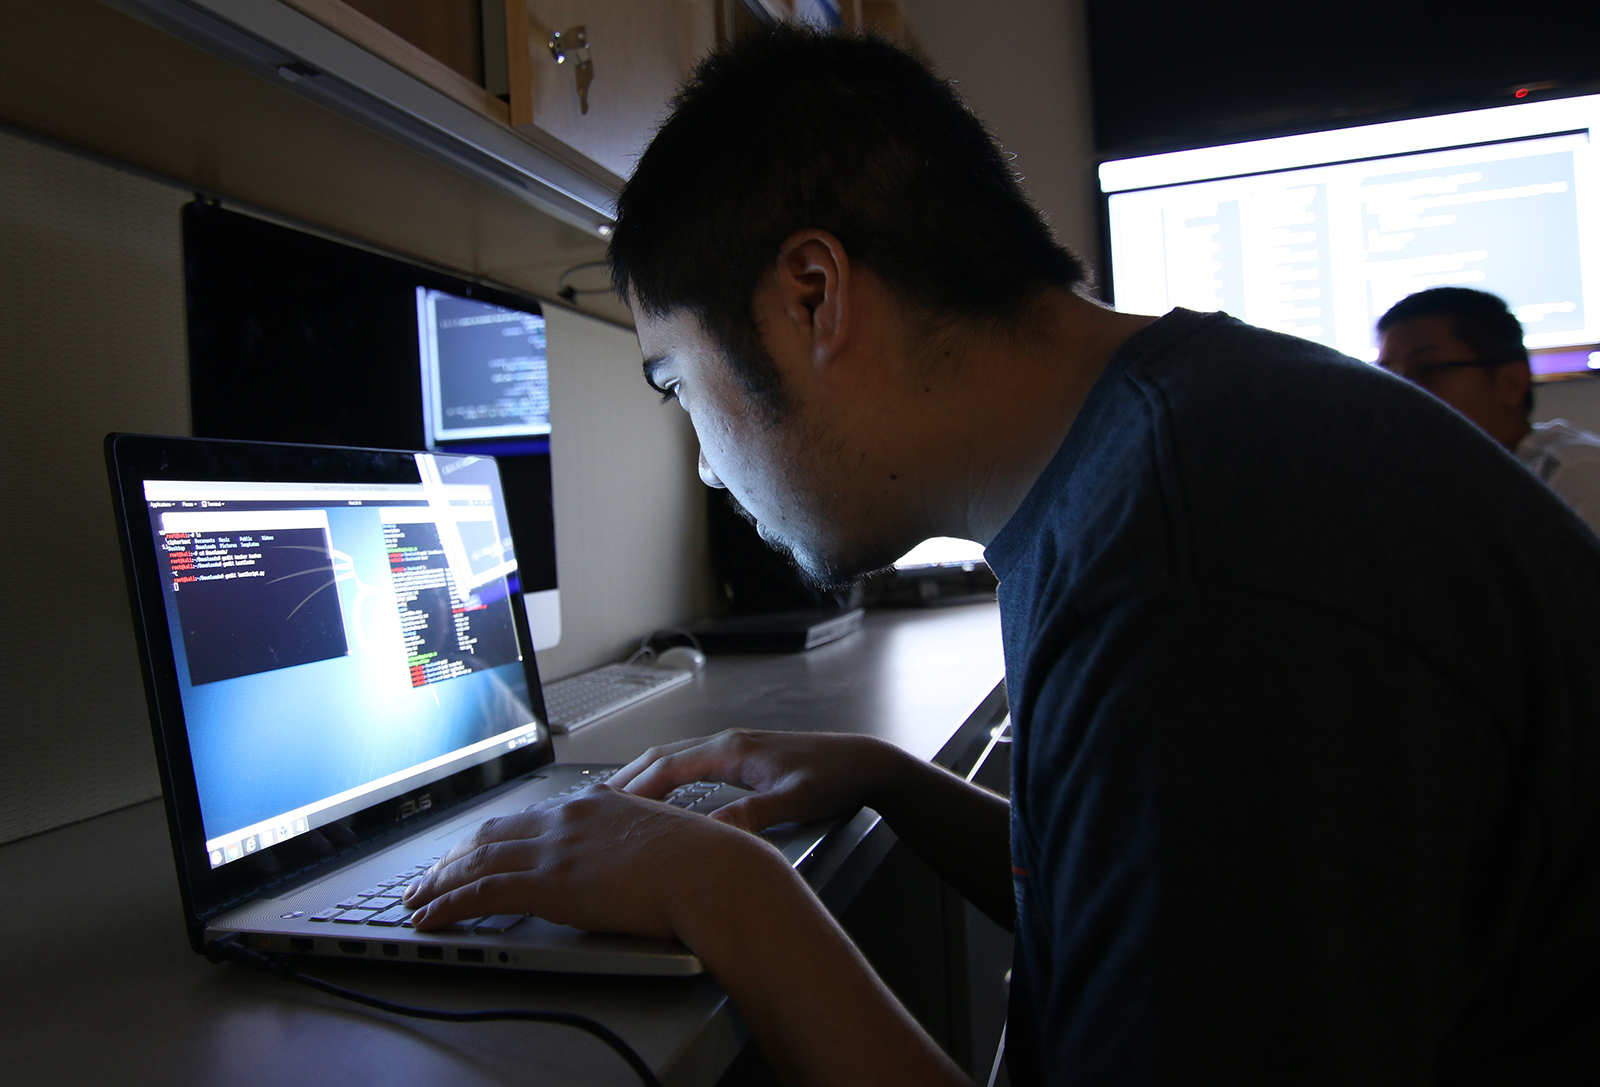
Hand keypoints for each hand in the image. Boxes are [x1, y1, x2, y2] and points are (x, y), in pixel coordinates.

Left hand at [401, 784, 782, 937]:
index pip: (526, 817)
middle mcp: (568, 818)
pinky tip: (430, 917)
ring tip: (415, 899)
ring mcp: (557, 848)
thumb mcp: (662, 841)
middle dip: (452, 856)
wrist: (714, 873)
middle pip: (491, 833)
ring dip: (438, 882)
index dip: (489, 836)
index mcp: (595, 805)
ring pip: (476, 861)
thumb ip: (633, 845)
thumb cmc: (705, 864)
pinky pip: (482, 892)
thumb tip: (630, 864)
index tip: (470, 850)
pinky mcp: (550, 882)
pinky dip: (448, 904)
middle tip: (428, 875)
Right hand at [611, 729, 911, 833]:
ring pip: (676, 760)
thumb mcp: (794, 800)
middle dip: (628, 779)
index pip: (669, 766)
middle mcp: (729, 744)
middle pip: (663, 757)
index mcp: (733, 750)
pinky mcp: (744, 759)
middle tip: (594, 805)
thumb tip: (712, 834)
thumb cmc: (835, 778)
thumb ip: (753, 815)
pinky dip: (667, 779)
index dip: (635, 788)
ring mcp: (735, 749)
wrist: (865, 764)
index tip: (607, 809)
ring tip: (618, 801)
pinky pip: (692, 766)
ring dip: (645, 777)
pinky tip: (665, 797)